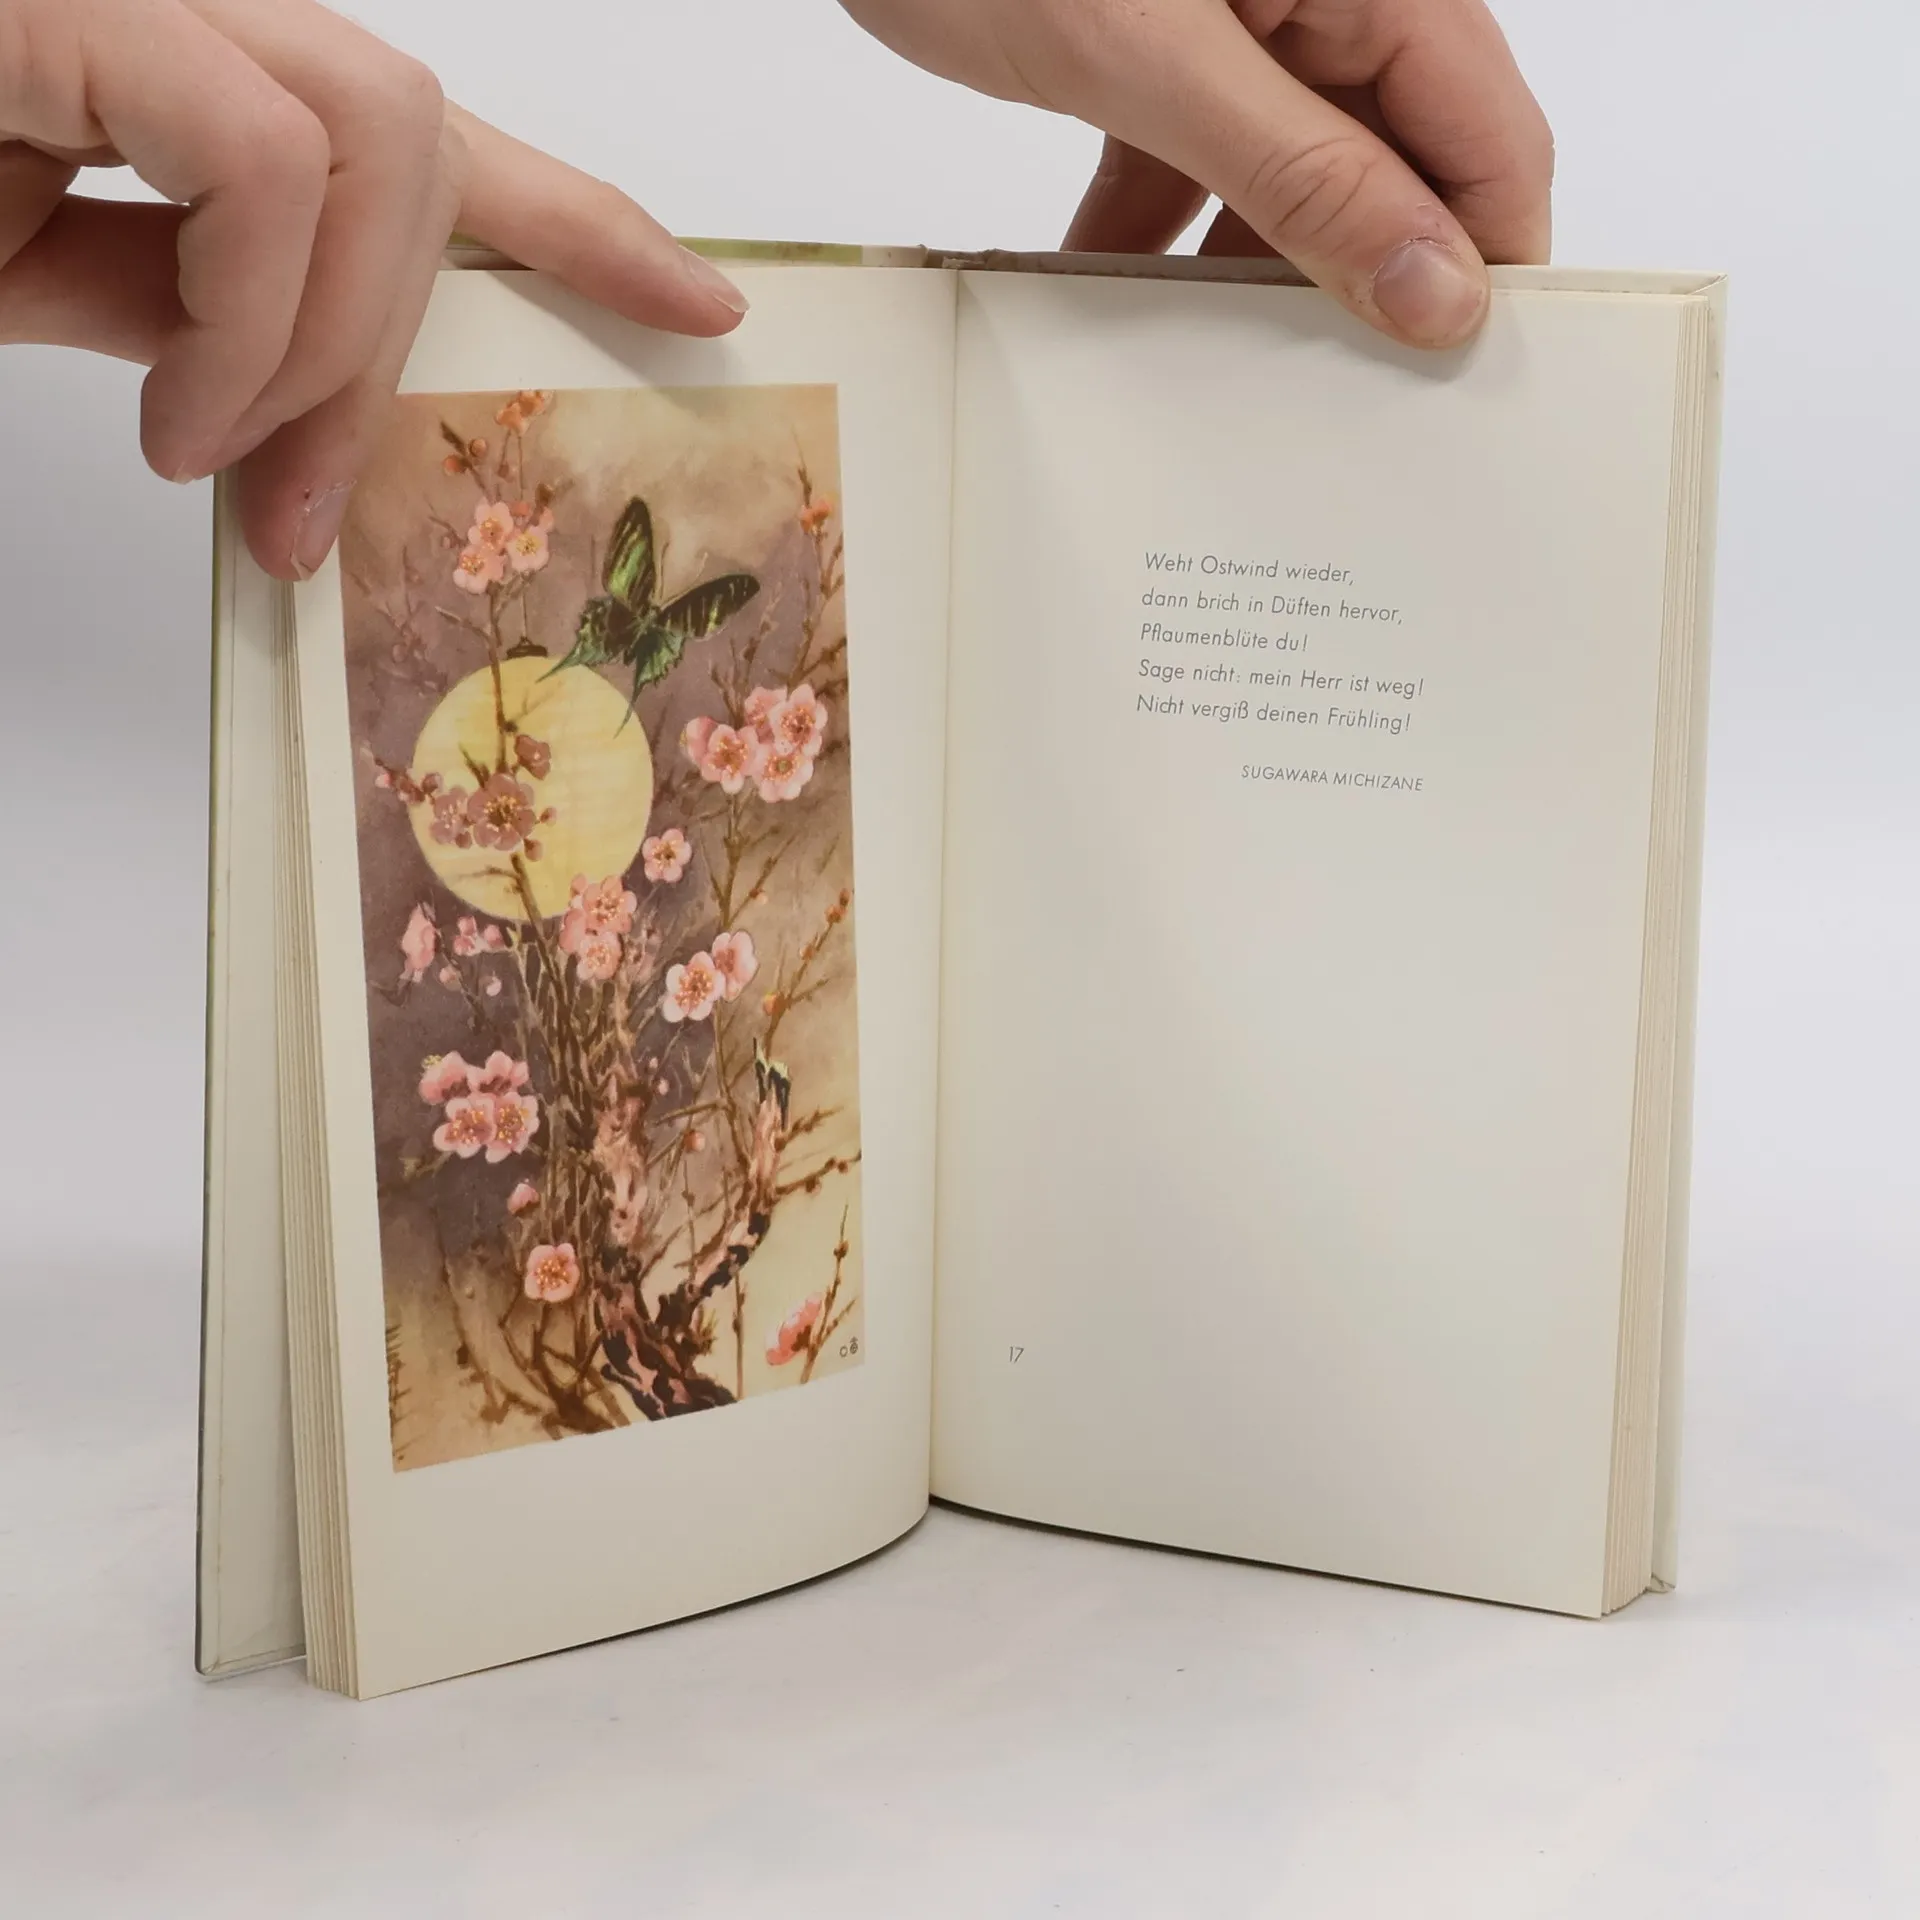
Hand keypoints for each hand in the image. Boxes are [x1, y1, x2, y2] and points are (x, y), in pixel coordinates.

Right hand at [0, 0, 748, 578]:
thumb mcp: (41, 278)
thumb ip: (186, 315)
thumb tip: (300, 425)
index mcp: (176, 59)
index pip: (418, 127)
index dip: (576, 209)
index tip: (697, 296)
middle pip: (415, 131)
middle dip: (393, 337)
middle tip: (295, 493)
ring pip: (366, 133)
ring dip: (317, 339)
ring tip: (203, 446)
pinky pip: (255, 156)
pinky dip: (242, 317)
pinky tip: (167, 411)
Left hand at [840, 0, 1550, 348]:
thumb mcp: (1155, 58)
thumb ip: (1303, 174)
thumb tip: (1433, 288)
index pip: (1489, 136)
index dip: (1486, 261)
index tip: (1452, 382)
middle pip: (1401, 166)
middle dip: (1375, 282)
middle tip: (1343, 405)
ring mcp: (1241, 25)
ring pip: (1296, 181)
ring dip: (1258, 275)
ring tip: (1230, 368)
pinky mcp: (1156, 52)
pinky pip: (1195, 166)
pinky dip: (1159, 238)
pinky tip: (1119, 297)